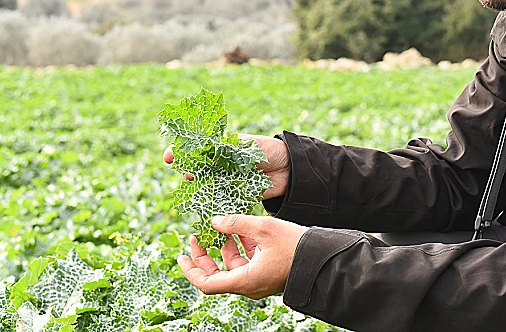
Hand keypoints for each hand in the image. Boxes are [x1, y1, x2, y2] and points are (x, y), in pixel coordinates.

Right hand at [164, 133, 289, 198]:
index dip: (180, 153)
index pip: (194, 151)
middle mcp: (219, 167)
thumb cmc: (267, 150)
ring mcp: (226, 183)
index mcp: (220, 150)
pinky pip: (220, 203)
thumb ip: (225, 148)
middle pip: (196, 172)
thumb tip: (203, 149)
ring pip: (206, 189)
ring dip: (197, 192)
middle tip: (185, 175)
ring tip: (192, 193)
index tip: (169, 156)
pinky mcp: (235, 197)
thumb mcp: (245, 144)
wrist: (289, 168)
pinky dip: (212, 207)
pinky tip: (204, 210)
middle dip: (187, 174)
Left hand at [177, 215, 307, 297]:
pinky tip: (243, 230)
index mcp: (245, 280)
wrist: (323, 258)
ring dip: (225, 247)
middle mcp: (250, 285)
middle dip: (205, 256)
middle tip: (196, 238)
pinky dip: (241, 248)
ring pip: (233, 266)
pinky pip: (248, 263)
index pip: (207, 283)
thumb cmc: (295, 245)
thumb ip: (236, 224)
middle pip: (218, 275)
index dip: (191, 269)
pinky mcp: (268, 273)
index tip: (182, 255)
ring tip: (223, 227)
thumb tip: (214, 221)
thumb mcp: (264, 228)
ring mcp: (259, 280)